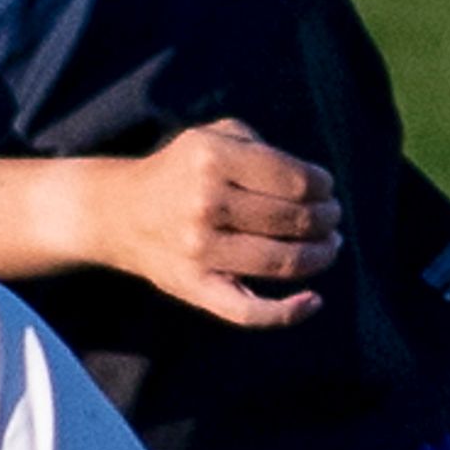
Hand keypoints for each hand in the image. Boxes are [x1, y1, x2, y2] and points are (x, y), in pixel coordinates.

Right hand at [72, 122, 344, 329]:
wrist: (118, 212)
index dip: (322, 187)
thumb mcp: (213, 137)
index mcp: (214, 158)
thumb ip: (261, 147)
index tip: (327, 190)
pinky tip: (314, 300)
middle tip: (332, 218)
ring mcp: (200, 249)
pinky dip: (287, 312)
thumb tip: (315, 185)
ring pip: (282, 261)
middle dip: (326, 219)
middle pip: (294, 220)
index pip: (294, 179)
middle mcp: (206, 203)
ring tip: (329, 247)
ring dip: (320, 256)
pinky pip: (249, 311)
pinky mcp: (195, 286)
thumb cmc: (180, 171)